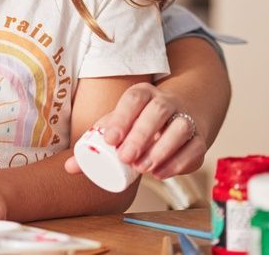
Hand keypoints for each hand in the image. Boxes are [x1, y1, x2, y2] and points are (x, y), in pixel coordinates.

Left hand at [65, 83, 204, 179]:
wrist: (179, 116)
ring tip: (143, 168)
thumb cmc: (139, 124)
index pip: (134, 98)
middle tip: (126, 158)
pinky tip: (161, 174)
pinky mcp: (199, 139)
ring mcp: (185, 119)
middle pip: (158, 111)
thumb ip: (94, 146)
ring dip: (162, 149)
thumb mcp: (118, 127)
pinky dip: (179, 163)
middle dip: (141, 135)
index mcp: (143, 94)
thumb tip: (69, 167)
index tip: (109, 140)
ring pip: (180, 128)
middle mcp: (167, 102)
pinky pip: (195, 148)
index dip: (122, 118)